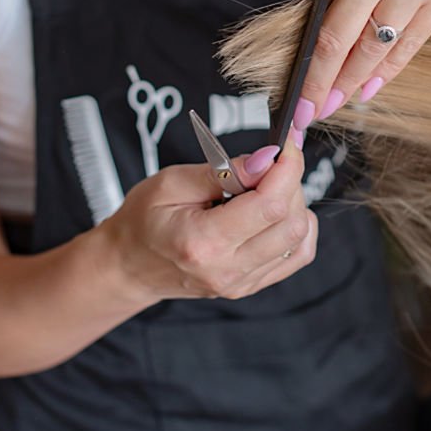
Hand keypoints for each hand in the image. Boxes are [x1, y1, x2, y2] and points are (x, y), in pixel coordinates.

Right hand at [99, 134, 315, 302]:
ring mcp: (242, 283)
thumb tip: (266, 159)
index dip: (287, 168)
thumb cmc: (143, 220)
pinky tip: (276, 213)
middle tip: (270, 164)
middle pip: (291, 222)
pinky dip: (297, 227)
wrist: (129, 266)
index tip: (285, 145)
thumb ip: (222, 170)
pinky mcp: (252, 285)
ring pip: (300, 238)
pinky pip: (298, 255)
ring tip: (266, 188)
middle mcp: (227, 269)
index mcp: (203, 242)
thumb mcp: (171, 182)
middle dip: (291, 182)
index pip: (268, 205)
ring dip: (294, 204)